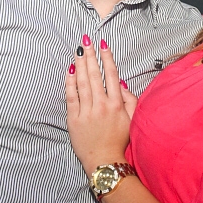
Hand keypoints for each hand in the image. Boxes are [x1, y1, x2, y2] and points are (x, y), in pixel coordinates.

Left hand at [66, 37, 137, 177]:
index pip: (111, 75)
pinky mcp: (74, 119)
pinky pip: (71, 96)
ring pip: (82, 82)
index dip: (106, 57)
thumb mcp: (133, 120)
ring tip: (78, 51)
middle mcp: (101, 105)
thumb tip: (121, 82)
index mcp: (117, 104)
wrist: (105, 162)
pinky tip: (69, 71)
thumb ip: (130, 100)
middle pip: (94, 74)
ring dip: (79, 64)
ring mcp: (86, 112)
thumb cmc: (120, 141)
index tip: (102, 44)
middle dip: (90, 55)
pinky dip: (69, 82)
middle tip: (86, 41)